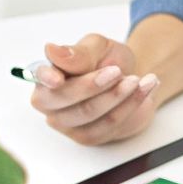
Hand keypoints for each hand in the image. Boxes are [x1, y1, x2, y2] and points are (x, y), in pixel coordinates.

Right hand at [27, 34, 158, 145]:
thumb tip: (51, 50)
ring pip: (89, 112)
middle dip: (93, 85)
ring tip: (136, 79)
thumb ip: (78, 52)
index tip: (57, 78)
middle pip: (65, 99)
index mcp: (45, 76)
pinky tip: (143, 89)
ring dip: (116, 95)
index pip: (38, 78)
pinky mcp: (89, 136)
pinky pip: (109, 124)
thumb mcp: (97, 47)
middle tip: (117, 71)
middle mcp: (50, 103)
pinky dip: (129, 105)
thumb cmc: (107, 60)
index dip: (46, 78)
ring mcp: (67, 123)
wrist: (131, 77)